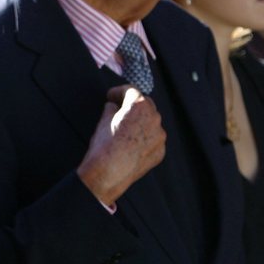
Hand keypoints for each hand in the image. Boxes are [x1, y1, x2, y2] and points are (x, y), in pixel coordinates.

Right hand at [77, 86, 165, 205]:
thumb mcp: (102, 121)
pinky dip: (144, 139)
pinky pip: (153, 140)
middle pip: (145, 104)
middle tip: (118, 109)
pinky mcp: (160, 151)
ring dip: (140, 122)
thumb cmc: (104, 146)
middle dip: (132, 105)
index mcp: (139, 105)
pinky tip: (131, 145)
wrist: (109, 173)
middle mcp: (154, 118)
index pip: (130, 90)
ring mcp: (159, 136)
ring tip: (125, 129)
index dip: (118, 91)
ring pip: (151, 123)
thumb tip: (112, 107)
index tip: (111, 96)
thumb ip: (111, 109)